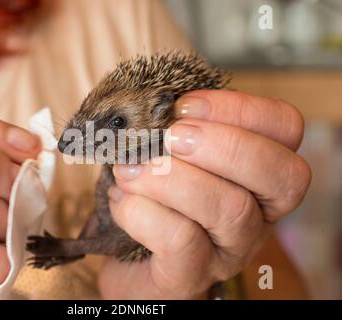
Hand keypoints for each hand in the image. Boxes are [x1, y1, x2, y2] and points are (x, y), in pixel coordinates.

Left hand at [99, 90, 310, 298]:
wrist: (124, 261)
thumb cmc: (150, 198)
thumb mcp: (167, 155)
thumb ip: (173, 130)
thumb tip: (155, 104)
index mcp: (257, 174)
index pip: (285, 128)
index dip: (240, 108)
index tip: (184, 106)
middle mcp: (258, 215)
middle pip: (282, 175)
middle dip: (222, 145)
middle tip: (170, 138)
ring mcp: (229, 250)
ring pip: (229, 207)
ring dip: (170, 178)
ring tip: (129, 170)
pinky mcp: (191, 277)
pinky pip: (180, 240)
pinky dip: (142, 211)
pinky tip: (121, 200)